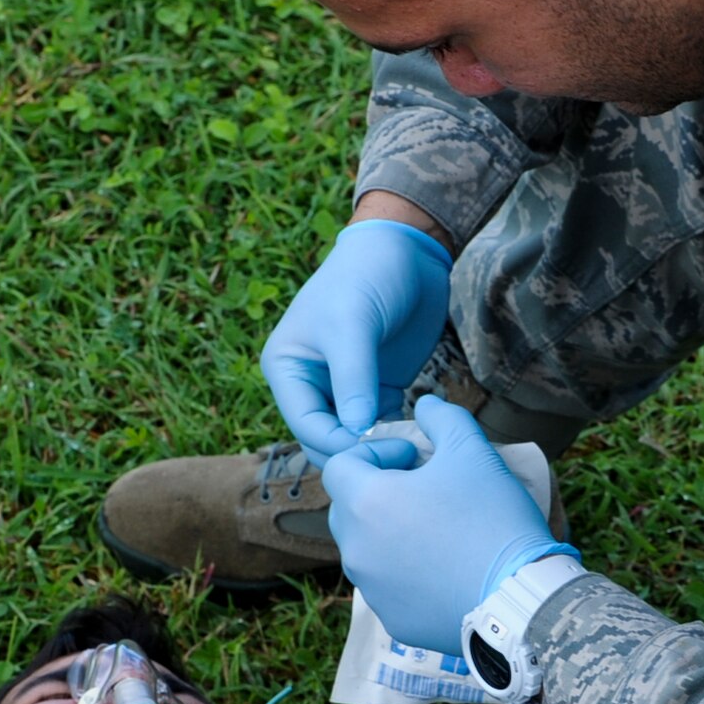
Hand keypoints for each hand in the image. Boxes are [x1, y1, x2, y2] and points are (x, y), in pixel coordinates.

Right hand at [260, 220, 452, 458]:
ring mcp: (343, 389)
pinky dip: (394, 436)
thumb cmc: (366, 275)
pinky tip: (417, 437)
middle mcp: (309, 384)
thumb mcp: (353, 325)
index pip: (304, 425)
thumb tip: (355, 434)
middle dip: (354, 452)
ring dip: (376, 449)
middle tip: (394, 455)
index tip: (372, 450)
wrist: (406, 248)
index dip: (336, 444)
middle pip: (324, 439)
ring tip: (408, 449)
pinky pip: (378, 427)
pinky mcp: (376, 389)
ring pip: (351, 439)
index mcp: (286, 368)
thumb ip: (353, 380)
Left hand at [321, 395, 571, 656]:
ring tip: (438, 529)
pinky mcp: (393, 620)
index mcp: (365, 503)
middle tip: (424, 490)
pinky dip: (407, 573)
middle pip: (348, 508)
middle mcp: (355, 549)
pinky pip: (388, 586)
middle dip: (378, 492)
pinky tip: (446, 568)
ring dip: (391, 532)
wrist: (520, 599)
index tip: (414, 459)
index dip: (375, 452)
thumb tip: (426, 404)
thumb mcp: (472, 451)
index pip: (340, 465)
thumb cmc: (492, 519)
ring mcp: (372, 589)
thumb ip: (442, 417)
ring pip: (367, 549)